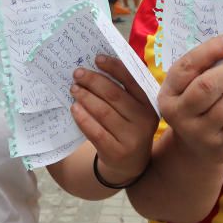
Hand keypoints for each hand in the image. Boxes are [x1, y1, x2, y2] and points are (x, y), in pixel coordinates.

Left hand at [70, 56, 158, 183]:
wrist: (130, 164)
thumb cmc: (127, 128)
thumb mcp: (133, 110)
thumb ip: (121, 91)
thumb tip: (95, 68)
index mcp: (149, 104)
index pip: (132, 81)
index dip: (114, 68)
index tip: (97, 58)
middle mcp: (144, 120)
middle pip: (114, 95)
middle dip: (93, 81)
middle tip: (77, 74)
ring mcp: (132, 138)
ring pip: (104, 112)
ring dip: (85, 97)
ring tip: (74, 89)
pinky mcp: (117, 152)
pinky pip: (96, 131)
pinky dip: (83, 118)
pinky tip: (74, 109)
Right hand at [160, 34, 222, 163]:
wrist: (195, 148)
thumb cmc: (196, 107)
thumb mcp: (188, 88)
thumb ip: (204, 68)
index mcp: (169, 94)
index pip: (187, 67)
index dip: (210, 51)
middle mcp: (180, 115)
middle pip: (209, 86)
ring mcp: (200, 134)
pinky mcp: (222, 147)